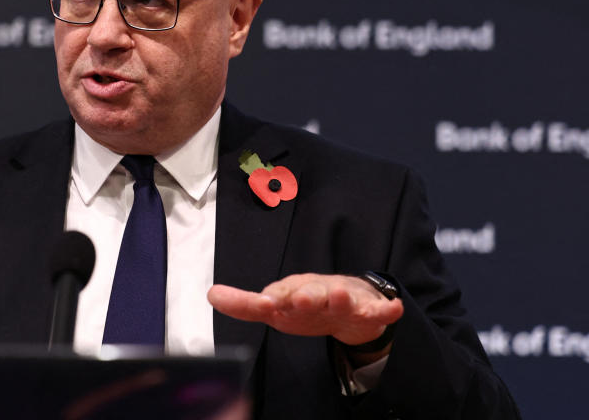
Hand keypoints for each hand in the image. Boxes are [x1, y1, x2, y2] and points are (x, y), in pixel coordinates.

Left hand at [208, 273, 403, 347]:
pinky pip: (378, 310)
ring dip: (341, 298)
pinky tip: (392, 309)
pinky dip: (385, 309)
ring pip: (341, 300)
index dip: (271, 299)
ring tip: (342, 295)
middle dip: (306, 297)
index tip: (263, 302)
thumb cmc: (305, 302)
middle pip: (311, 295)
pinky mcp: (366, 310)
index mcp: (291, 293)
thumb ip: (243, 304)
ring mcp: (343, 300)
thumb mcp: (275, 304)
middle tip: (301, 299)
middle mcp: (316, 293)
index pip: (278, 295)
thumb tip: (210, 294)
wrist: (348, 298)